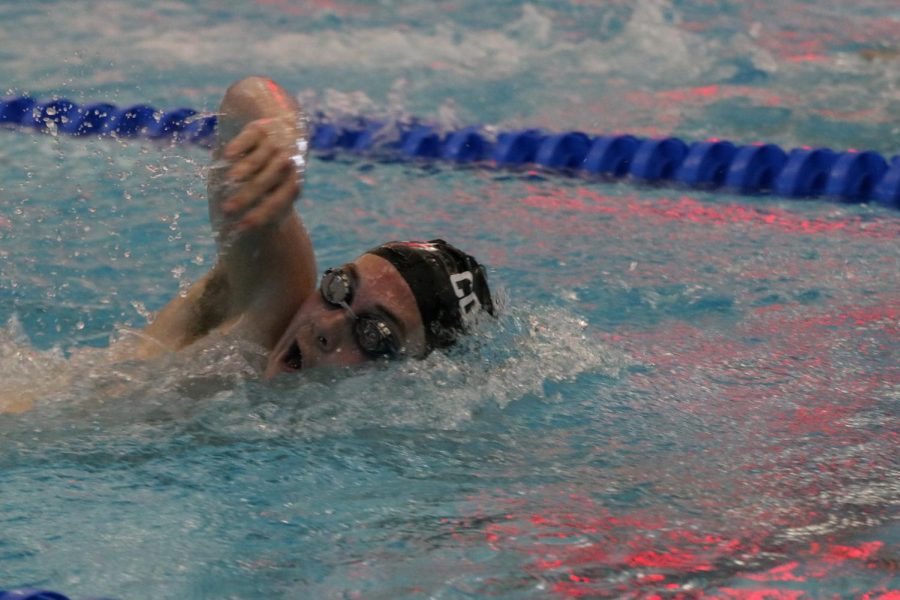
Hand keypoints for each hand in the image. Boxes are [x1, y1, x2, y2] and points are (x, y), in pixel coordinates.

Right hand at [219, 116, 306, 231]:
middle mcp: (287, 162)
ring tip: (227, 182)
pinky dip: (239, 147)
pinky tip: (227, 156)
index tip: (243, 226)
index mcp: (293, 181)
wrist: (285, 126)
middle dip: (246, 197)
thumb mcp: (280, 185)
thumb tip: (244, 233)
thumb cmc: (277, 167)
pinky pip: (250, 138)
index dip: (262, 214)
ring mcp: (274, 143)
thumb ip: (269, 204)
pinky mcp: (260, 128)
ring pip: (258, 160)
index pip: (279, 201)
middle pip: (265, 182)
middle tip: (227, 210)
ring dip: (243, 171)